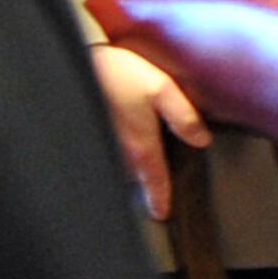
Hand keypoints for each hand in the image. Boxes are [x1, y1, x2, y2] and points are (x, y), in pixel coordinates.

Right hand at [92, 44, 210, 218]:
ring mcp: (99, 147)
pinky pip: (100, 159)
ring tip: (134, 168)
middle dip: (143, 183)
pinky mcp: (84, 138)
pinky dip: (108, 161)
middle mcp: (117, 153)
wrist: (75, 64)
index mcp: (140, 145)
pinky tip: (112, 149)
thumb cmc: (119, 73)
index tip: (161, 214)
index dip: (159, 199)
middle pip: (134, 178)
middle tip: (153, 187)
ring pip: (116, 170)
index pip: (154, 181)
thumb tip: (202, 140)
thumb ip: (184, 116)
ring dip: (126, 172)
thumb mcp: (161, 88)